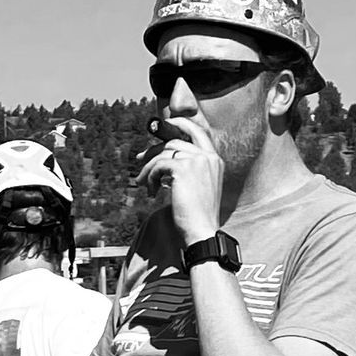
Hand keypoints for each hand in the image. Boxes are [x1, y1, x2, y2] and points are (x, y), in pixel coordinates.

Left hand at [134, 113, 223, 247]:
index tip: (165, 125)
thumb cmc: (198, 217)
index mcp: (215, 160)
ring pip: (163, 153)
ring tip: (144, 184)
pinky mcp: (182, 168)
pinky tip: (150, 190)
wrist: (202, 232)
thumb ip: (188, 170)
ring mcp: (196, 160)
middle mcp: (208, 156)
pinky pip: (158, 165)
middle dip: (154, 150)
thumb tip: (163, 160)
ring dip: (149, 168)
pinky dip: (149, 176)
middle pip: (174, 140)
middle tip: (140, 159)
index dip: (180, 124)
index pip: (197, 132)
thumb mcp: (198, 188)